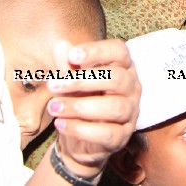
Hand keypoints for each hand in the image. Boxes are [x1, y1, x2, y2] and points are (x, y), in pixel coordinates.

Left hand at [46, 39, 140, 177]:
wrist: (79, 141)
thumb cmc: (79, 102)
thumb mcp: (70, 83)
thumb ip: (67, 65)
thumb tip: (61, 44)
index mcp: (122, 67)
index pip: (119, 51)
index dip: (97, 51)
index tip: (72, 56)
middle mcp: (132, 87)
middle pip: (117, 78)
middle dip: (83, 81)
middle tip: (53, 85)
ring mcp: (131, 112)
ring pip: (114, 107)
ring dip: (80, 106)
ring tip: (54, 107)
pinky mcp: (123, 136)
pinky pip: (107, 133)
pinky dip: (81, 129)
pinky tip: (61, 124)